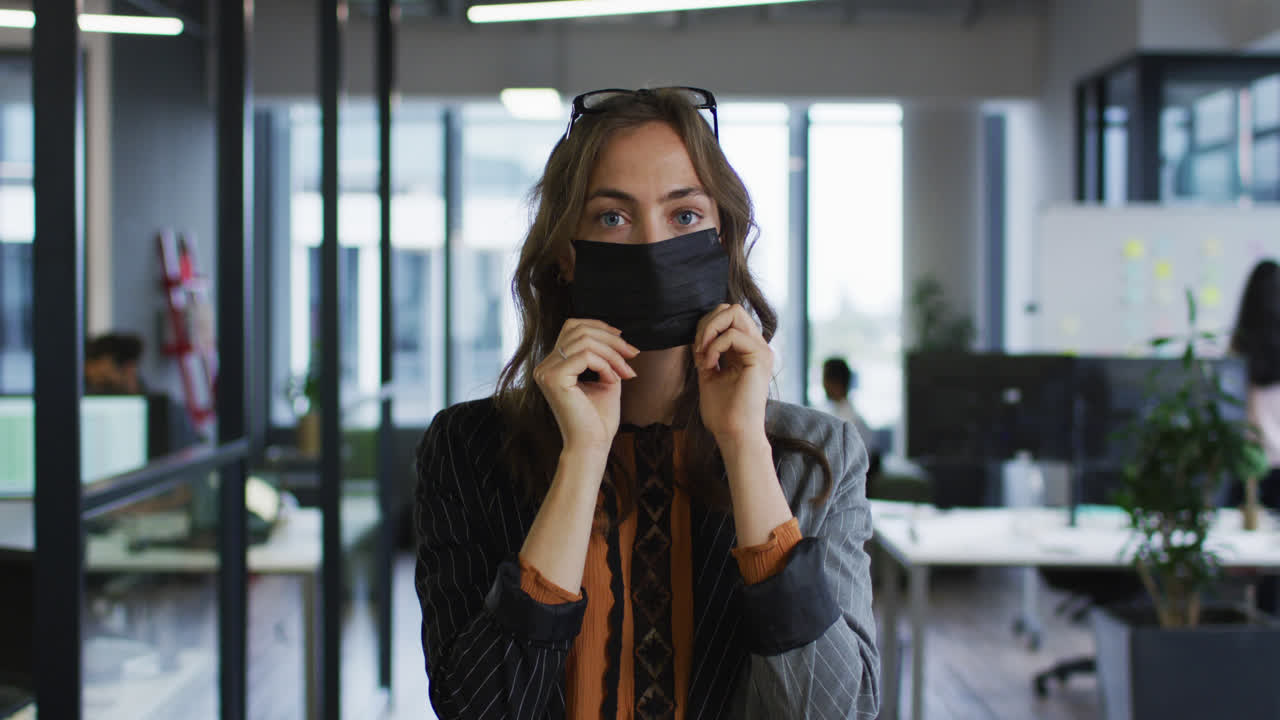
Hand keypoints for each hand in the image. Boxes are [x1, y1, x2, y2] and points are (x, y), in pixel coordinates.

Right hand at [533, 319, 638, 457]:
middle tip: (633, 354)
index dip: (599, 326)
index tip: (624, 340)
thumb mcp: (605, 378)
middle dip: (611, 339)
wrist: (592, 446)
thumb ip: (604, 356)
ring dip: (613, 354)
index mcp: (553, 365)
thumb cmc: (598, 419)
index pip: (572, 327)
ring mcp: (546, 371)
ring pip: (585, 341)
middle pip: (579, 329)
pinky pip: (586, 356)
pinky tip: (612, 380)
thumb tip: (615, 334)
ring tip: (627, 372)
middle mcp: (544, 366)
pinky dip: (606, 365)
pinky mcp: (553, 378)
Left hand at [694, 304, 772, 448]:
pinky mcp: (760, 357)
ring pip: (734, 312)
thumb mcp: (709, 372)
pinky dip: (715, 346)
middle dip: (707, 323)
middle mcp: (756, 345)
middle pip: (731, 308)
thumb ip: (708, 350)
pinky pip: (733, 334)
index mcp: (746, 349)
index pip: (727, 317)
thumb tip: (700, 331)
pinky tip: (709, 364)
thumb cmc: (722, 411)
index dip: (706, 326)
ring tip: (703, 355)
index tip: (696, 351)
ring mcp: (761, 350)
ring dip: (709, 330)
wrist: (733, 433)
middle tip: (698, 348)